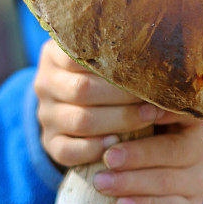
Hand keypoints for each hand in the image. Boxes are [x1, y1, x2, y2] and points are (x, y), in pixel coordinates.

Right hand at [34, 40, 164, 168]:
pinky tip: (117, 142)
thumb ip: (118, 52)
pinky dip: (95, 148)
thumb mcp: (101, 57)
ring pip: (80, 121)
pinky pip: (68, 151)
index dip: (115, 65)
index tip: (145, 70)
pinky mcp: (50, 142)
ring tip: (148, 118)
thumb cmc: (100, 74)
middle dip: (123, 97)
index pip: (79, 56)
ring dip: (119, 121)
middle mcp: (45, 83)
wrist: (75, 103)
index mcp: (54, 56)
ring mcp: (46, 115)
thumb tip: (157, 54)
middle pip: (82, 90)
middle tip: (155, 99)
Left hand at [93, 115, 202, 203]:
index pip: (179, 112)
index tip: (136, 112)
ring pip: (167, 180)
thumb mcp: (129, 136)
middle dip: (137, 154)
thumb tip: (98, 110)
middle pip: (173, 149)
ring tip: (102, 183)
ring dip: (132, 182)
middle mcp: (199, 150)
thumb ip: (124, 123)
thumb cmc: (129, 161)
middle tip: (107, 158)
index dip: (160, 111)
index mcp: (187, 124)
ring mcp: (198, 183)